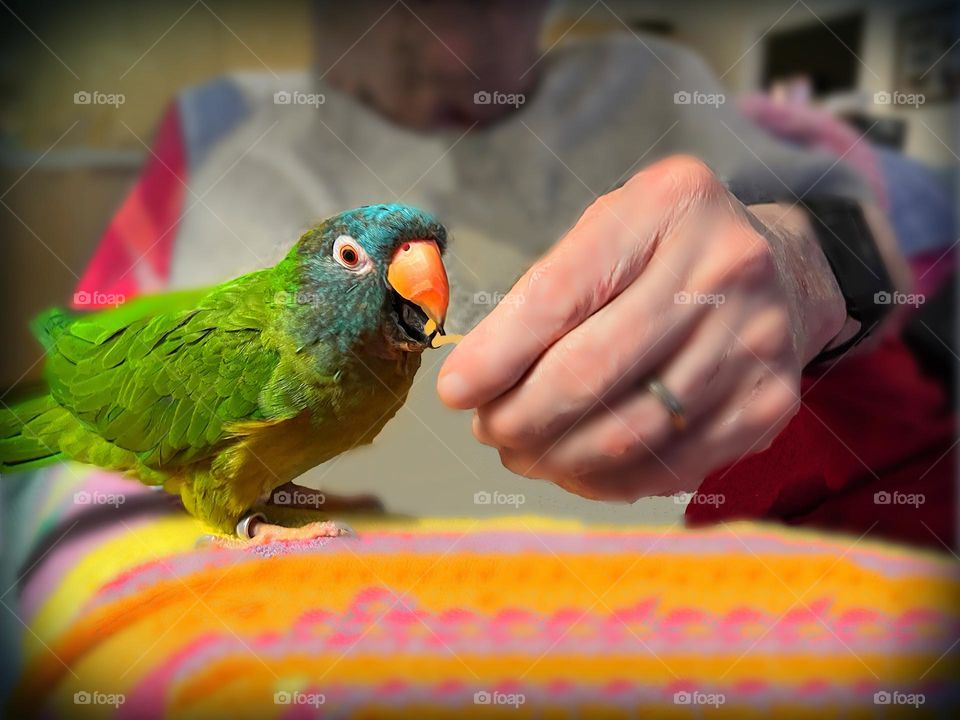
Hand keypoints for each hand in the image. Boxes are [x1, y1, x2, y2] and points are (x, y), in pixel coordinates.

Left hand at [438, 155, 848, 500]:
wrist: (782, 270)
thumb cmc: (666, 251)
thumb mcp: (607, 232)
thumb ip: (544, 292)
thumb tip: (476, 381)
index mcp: (668, 206)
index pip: (559, 295)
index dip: (495, 356)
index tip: (454, 392)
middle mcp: (724, 268)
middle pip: (591, 373)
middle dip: (519, 417)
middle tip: (487, 429)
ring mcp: (755, 341)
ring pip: (628, 433)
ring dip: (556, 457)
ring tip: (522, 451)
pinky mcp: (768, 404)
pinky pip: (670, 467)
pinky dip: (607, 480)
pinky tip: (575, 467)